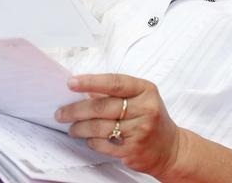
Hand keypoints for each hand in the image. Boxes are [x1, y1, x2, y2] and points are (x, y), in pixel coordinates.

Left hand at [55, 74, 181, 177]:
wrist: (171, 148)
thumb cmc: (150, 118)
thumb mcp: (140, 98)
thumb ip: (116, 93)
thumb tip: (84, 90)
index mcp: (146, 90)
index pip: (115, 82)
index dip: (91, 82)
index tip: (71, 83)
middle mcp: (146, 108)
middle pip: (103, 107)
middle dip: (76, 110)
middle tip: (60, 113)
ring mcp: (140, 130)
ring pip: (100, 127)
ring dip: (80, 128)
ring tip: (71, 128)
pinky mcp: (134, 150)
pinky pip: (104, 144)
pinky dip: (92, 142)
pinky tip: (88, 139)